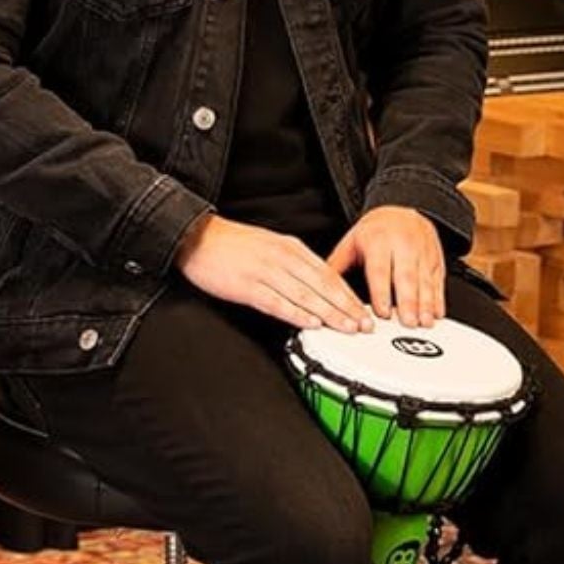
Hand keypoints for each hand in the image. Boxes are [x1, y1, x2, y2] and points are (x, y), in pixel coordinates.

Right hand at [175, 213, 374, 332]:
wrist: (197, 236)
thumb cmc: (232, 245)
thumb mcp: (271, 246)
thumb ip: (294, 265)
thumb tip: (317, 286)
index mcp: (290, 248)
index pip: (328, 273)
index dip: (349, 294)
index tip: (364, 311)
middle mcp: (282, 258)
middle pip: (322, 285)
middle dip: (347, 307)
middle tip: (365, 324)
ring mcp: (265, 271)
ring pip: (305, 295)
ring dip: (329, 313)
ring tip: (347, 328)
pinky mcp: (247, 285)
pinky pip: (277, 302)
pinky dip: (296, 314)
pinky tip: (311, 324)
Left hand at [327, 207, 443, 327]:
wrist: (402, 209)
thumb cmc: (375, 231)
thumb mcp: (352, 242)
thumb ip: (337, 266)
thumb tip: (320, 289)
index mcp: (378, 242)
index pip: (380, 270)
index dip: (382, 292)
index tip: (383, 313)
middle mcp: (402, 246)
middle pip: (406, 277)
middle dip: (408, 302)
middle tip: (408, 323)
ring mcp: (421, 252)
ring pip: (424, 280)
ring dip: (426, 304)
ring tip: (424, 322)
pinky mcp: (435, 258)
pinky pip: (437, 279)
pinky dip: (438, 298)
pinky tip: (437, 313)